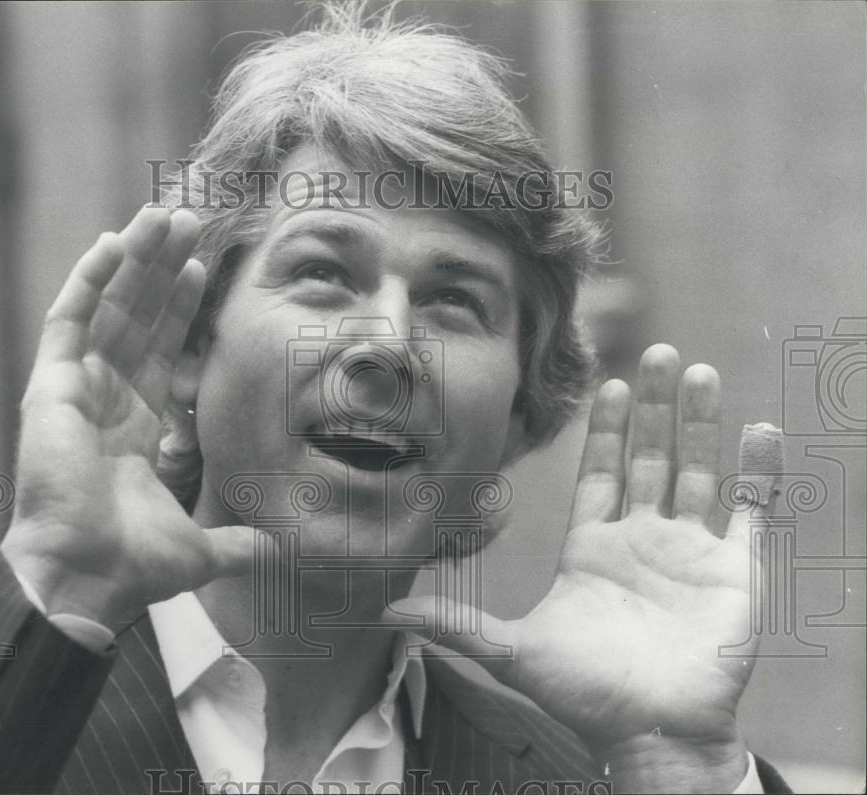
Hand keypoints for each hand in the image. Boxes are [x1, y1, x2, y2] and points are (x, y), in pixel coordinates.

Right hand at [0, 206, 254, 632]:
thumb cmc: (133, 565)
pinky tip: (113, 242)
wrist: (86, 577)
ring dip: (135, 260)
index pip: (166, 351)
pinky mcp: (51, 385)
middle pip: (140, 318)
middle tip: (188, 221)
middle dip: (164, 270)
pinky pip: (69, 319)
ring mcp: (78, 388)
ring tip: (162, 215)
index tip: (206, 271)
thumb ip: (239, 543)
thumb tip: (279, 551)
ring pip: (110, 306)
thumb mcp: (202, 550)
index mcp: (141, 427)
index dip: (183, 311)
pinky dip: (89, 280)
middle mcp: (109, 399)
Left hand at [392, 344, 769, 791]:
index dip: (606, 429)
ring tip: (697, 373)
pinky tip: (760, 432)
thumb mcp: (513, 650)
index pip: (599, 472)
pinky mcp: (733, 570)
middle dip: (653, 408)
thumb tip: (385, 612)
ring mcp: (688, 552)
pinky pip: (750, 511)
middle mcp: (640, 540)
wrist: (649, 736)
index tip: (608, 383)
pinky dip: (757, 473)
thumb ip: (456, 623)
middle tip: (658, 354)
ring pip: (696, 472)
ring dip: (699, 425)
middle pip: (648, 458)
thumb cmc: (584, 695)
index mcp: (592, 547)